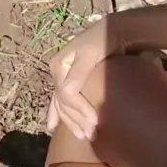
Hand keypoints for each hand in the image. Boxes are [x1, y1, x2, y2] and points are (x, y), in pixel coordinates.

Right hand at [47, 16, 119, 139]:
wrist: (113, 30)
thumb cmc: (103, 40)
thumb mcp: (91, 53)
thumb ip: (79, 71)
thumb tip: (67, 92)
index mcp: (59, 65)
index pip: (66, 94)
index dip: (79, 110)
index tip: (95, 121)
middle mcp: (58, 73)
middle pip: (63, 102)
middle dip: (76, 120)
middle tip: (91, 135)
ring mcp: (64, 77)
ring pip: (62, 105)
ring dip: (70, 122)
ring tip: (82, 136)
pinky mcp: (72, 81)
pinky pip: (61, 101)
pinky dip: (58, 113)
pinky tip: (52, 126)